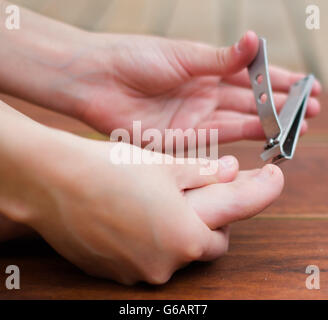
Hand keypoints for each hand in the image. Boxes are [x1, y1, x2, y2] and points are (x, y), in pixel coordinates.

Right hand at [0, 101, 283, 283]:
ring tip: (166, 199)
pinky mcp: (120, 271)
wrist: (52, 183)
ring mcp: (142, 270)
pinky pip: (152, 255)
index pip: (239, 212)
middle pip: (211, 240)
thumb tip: (233, 171)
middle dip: (217, 216)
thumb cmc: (108, 168)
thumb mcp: (164, 165)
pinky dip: (157, 236)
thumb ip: (205, 173)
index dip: (261, 191)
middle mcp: (167, 261)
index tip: (274, 177)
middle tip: (209, 189)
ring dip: (184, 226)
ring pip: (181, 249)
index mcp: (185, 232)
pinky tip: (141, 213)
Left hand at [65, 31, 320, 143]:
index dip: (278, 81)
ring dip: (266, 124)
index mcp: (205, 70)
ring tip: (296, 126)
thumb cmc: (136, 59)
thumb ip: (219, 58)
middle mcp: (203, 96)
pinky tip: (262, 136)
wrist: (98, 80)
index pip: (249, 77)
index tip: (306, 85)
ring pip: (238, 123)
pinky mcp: (180, 139)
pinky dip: (240, 138)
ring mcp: (193, 118)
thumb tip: (255, 41)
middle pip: (248, 103)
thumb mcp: (183, 55)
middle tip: (311, 111)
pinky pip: (216, 140)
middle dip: (279, 107)